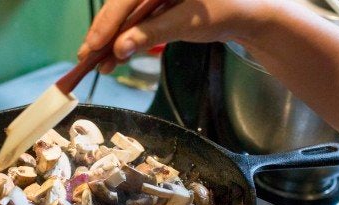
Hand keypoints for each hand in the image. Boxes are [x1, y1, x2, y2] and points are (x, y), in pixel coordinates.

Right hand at [77, 0, 273, 72]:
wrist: (252, 14)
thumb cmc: (228, 9)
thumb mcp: (188, 22)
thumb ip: (151, 33)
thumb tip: (119, 49)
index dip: (107, 22)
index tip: (94, 45)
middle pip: (121, 5)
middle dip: (104, 32)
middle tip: (86, 57)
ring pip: (127, 15)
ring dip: (113, 39)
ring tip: (98, 63)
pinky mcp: (160, 5)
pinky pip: (138, 21)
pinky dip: (128, 38)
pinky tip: (116, 56)